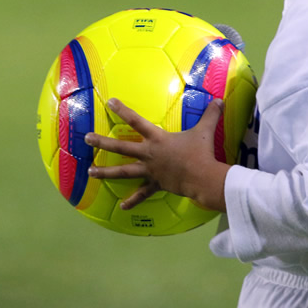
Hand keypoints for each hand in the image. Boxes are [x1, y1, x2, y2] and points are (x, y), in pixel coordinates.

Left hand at [84, 97, 230, 211]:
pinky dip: (132, 201)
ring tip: (90, 172)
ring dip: (106, 172)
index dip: (122, 110)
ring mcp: (150, 171)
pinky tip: (121, 207)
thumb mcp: (205, 130)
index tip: (109, 102)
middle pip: (121, 147)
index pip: (136, 121)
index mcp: (157, 139)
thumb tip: (220, 99)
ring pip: (123, 171)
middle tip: (86, 138)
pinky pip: (142, 194)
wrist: (202, 177)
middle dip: (102, 142)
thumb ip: (210, 114)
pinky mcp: (155, 185)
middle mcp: (149, 154)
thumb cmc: (201, 152)